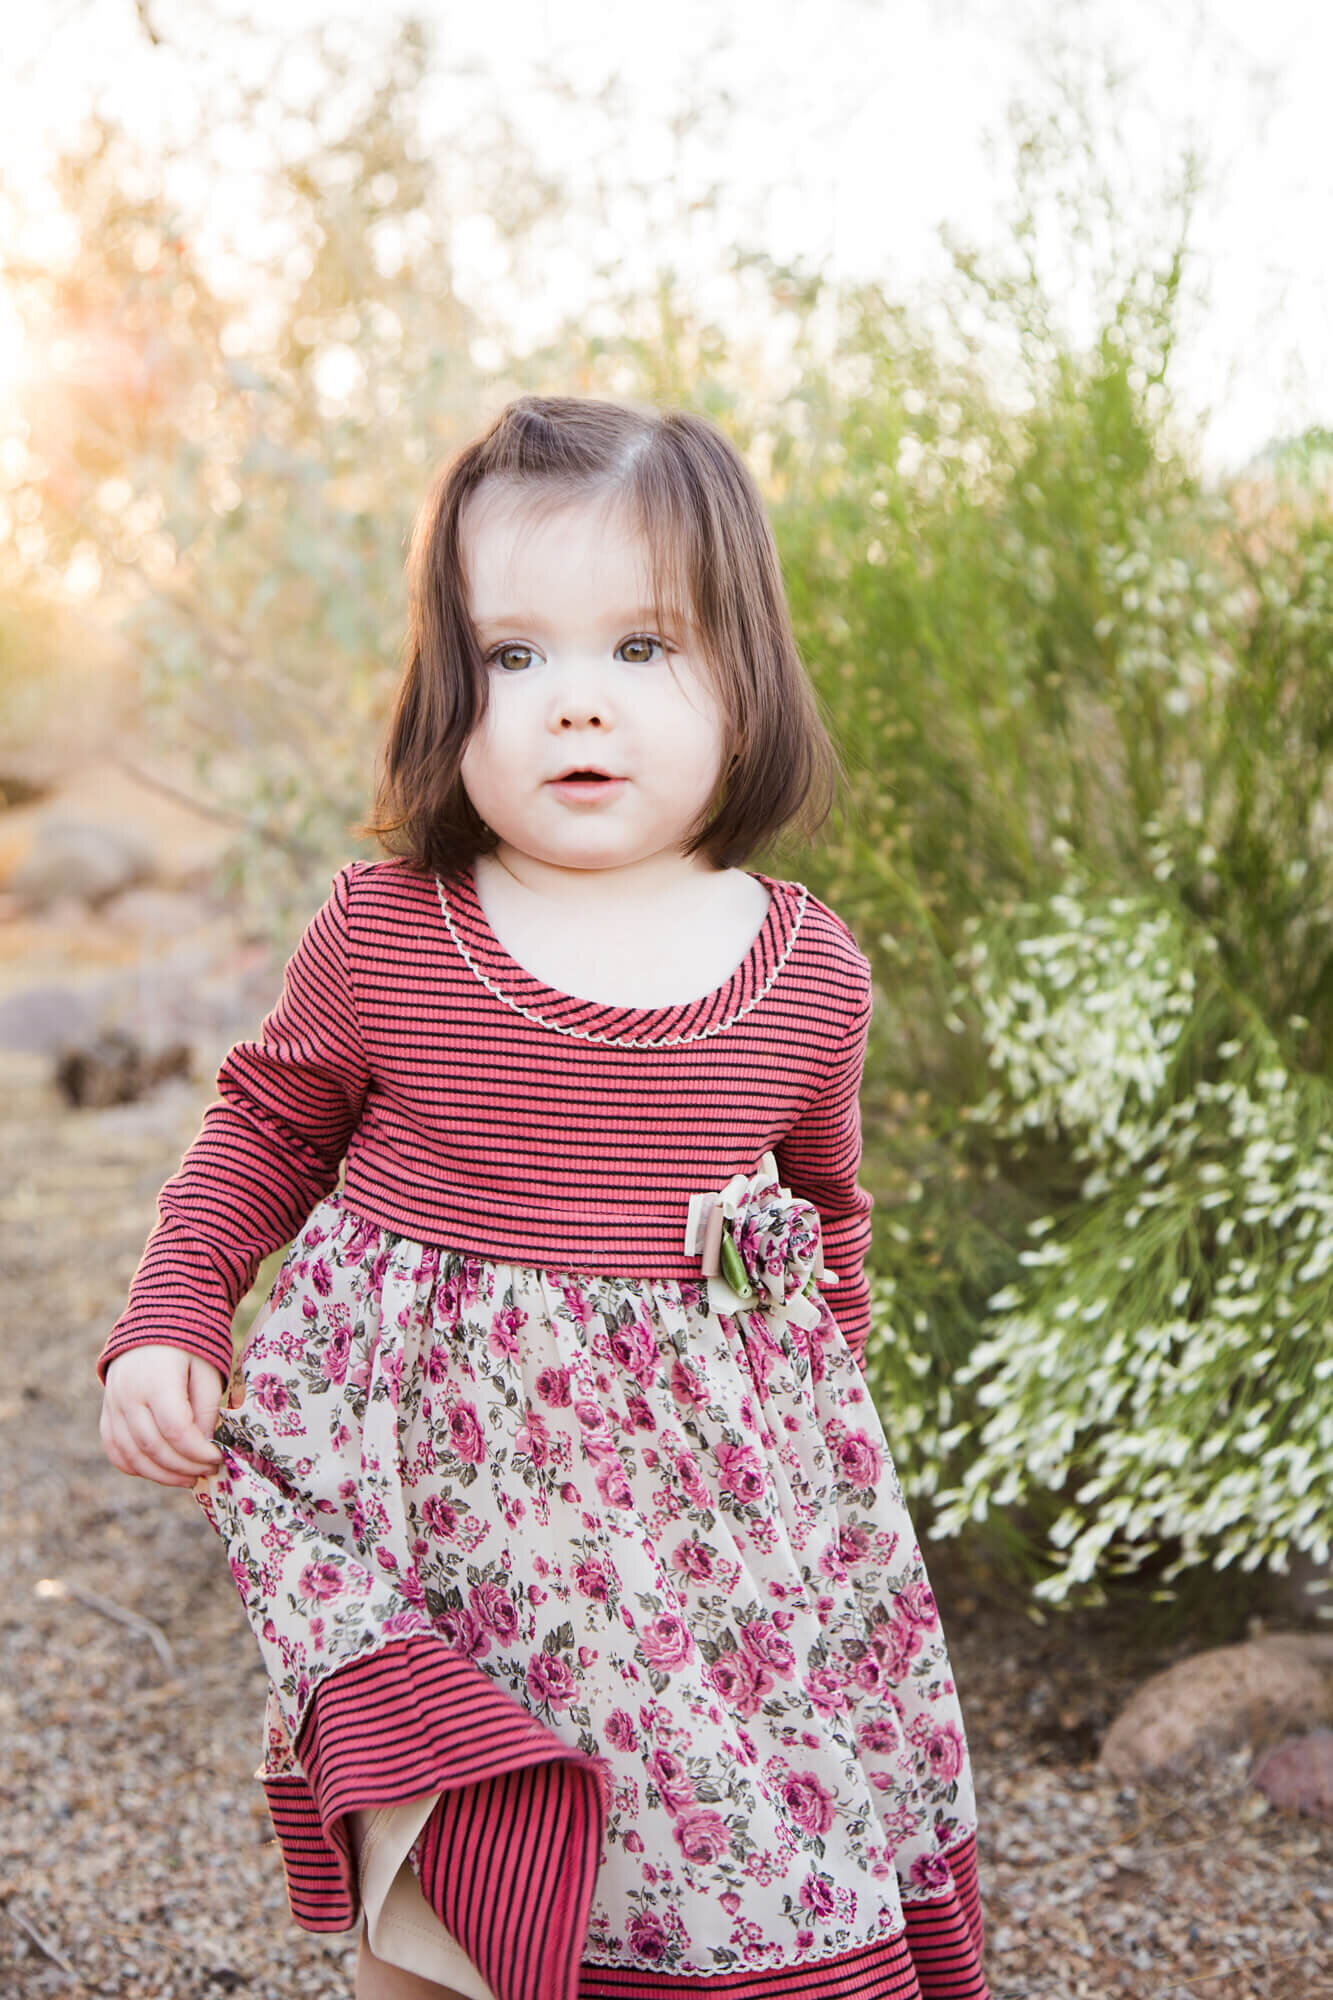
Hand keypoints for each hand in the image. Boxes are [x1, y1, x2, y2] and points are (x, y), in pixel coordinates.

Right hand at [100, 1344, 226, 1487]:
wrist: (153, 1323)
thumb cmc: (188, 1346)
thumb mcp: (207, 1370)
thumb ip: (206, 1409)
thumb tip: (205, 1447)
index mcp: (156, 1380)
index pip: (175, 1430)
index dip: (198, 1452)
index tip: (218, 1458)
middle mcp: (127, 1395)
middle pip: (152, 1447)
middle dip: (183, 1467)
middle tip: (207, 1472)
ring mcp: (112, 1405)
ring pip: (131, 1455)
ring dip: (161, 1475)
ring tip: (188, 1478)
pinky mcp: (107, 1413)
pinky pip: (115, 1450)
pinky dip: (136, 1467)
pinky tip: (161, 1471)